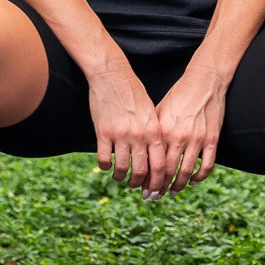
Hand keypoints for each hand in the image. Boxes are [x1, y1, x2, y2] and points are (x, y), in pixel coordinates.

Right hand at [87, 61, 163, 192]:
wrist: (113, 75)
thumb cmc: (134, 93)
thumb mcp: (151, 113)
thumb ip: (154, 134)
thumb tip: (155, 157)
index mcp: (154, 131)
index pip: (160, 165)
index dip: (159, 182)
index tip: (156, 190)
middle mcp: (139, 135)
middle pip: (142, 171)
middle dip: (140, 185)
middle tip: (137, 188)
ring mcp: (121, 135)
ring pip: (122, 168)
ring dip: (121, 178)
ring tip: (119, 178)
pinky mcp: (103, 132)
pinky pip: (104, 158)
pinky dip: (105, 166)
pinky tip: (106, 166)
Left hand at [151, 70, 226, 198]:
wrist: (204, 81)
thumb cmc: (178, 95)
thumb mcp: (159, 111)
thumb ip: (151, 131)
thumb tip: (138, 150)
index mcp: (163, 131)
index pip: (153, 163)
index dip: (147, 179)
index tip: (142, 189)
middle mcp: (179, 137)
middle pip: (168, 171)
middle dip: (159, 187)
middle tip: (153, 197)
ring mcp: (197, 139)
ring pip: (186, 172)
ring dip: (178, 186)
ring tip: (171, 192)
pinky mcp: (212, 139)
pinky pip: (207, 165)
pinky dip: (199, 176)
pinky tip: (192, 181)